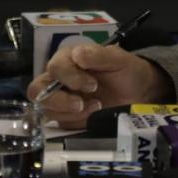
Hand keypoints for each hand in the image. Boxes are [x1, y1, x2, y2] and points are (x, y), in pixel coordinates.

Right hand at [26, 44, 173, 128]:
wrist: (139, 91)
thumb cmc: (126, 70)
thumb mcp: (118, 59)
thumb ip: (98, 55)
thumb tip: (77, 55)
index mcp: (69, 59)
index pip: (54, 67)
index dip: (70, 77)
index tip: (92, 84)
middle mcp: (59, 78)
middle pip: (38, 90)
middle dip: (59, 100)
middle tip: (81, 104)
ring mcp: (60, 99)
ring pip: (44, 108)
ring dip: (69, 112)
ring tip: (96, 107)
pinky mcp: (65, 116)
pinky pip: (57, 122)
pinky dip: (73, 121)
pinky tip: (91, 116)